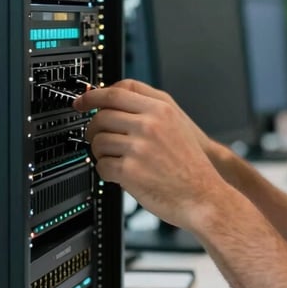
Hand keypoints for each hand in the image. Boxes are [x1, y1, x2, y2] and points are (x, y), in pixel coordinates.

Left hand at [73, 79, 224, 229]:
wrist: (204, 195)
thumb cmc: (190, 164)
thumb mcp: (177, 125)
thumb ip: (149, 110)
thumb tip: (113, 103)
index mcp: (161, 110)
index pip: (116, 92)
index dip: (93, 95)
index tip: (82, 101)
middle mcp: (150, 125)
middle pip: (102, 115)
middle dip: (93, 127)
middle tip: (95, 137)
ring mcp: (139, 147)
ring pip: (98, 141)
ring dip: (100, 152)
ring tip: (115, 159)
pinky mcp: (130, 171)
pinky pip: (102, 165)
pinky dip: (106, 171)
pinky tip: (120, 174)